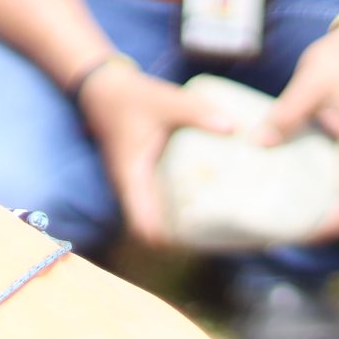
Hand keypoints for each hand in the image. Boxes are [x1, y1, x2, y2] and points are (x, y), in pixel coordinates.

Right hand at [77, 58, 243, 248]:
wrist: (105, 90)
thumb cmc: (132, 98)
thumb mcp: (166, 101)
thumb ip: (198, 112)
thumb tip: (233, 128)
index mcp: (132, 178)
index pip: (143, 225)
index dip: (166, 243)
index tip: (195, 248)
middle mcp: (130, 188)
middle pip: (151, 229)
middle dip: (179, 239)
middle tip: (215, 240)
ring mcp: (134, 185)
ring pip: (154, 217)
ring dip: (177, 226)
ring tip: (213, 227)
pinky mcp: (141, 178)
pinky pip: (157, 202)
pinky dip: (175, 208)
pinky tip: (202, 201)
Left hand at [255, 20, 338, 240]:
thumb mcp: (312, 82)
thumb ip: (287, 114)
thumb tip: (258, 142)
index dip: (334, 223)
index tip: (306, 237)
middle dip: (320, 225)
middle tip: (283, 236)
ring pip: (338, 192)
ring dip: (315, 209)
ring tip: (280, 220)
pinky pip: (327, 174)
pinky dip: (310, 187)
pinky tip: (282, 188)